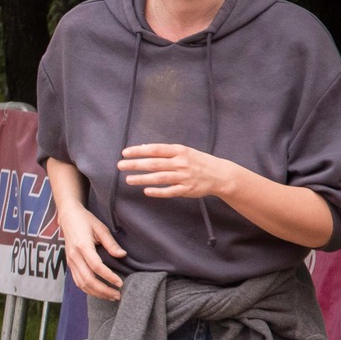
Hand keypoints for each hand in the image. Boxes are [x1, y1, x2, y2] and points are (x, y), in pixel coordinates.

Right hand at [59, 203, 125, 301]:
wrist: (68, 217)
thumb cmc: (86, 220)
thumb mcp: (100, 228)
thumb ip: (111, 243)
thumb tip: (122, 255)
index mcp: (82, 246)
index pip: (96, 267)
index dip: (109, 277)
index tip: (120, 283)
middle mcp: (74, 256)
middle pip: (88, 279)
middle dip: (104, 290)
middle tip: (118, 295)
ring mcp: (70, 261)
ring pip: (82, 284)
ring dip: (97, 293)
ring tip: (111, 296)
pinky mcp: (69, 264)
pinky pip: (77, 281)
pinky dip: (88, 290)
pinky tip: (99, 292)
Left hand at [117, 143, 237, 200]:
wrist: (220, 174)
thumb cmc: (198, 161)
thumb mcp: (184, 151)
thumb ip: (165, 151)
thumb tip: (143, 147)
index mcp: (179, 151)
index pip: (155, 149)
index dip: (139, 151)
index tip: (125, 153)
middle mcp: (181, 163)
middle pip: (154, 164)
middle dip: (135, 165)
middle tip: (120, 165)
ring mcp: (184, 177)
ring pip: (159, 178)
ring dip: (142, 179)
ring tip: (128, 179)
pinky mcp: (187, 190)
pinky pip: (169, 191)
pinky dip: (157, 192)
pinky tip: (146, 191)